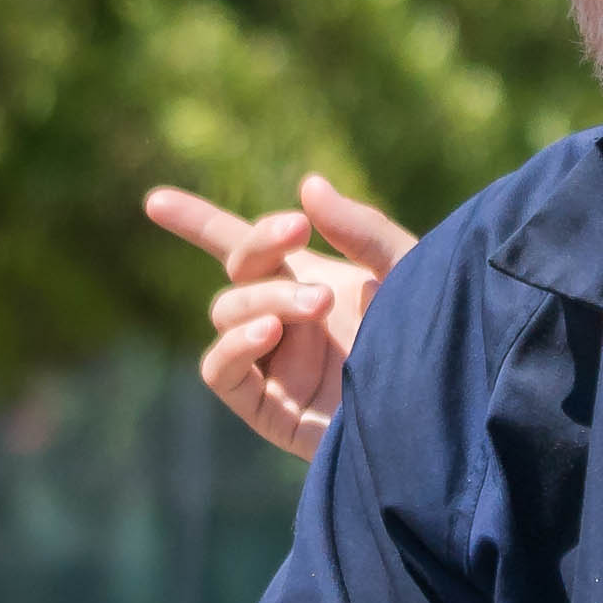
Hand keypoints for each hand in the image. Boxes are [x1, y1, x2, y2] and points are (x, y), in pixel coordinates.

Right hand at [143, 173, 416, 457]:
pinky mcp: (269, 410)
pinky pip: (222, 371)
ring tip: (316, 304)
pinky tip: (268, 333)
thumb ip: (363, 230)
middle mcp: (286, 322)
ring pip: (226, 313)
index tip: (155, 203)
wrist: (448, 417)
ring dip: (262, 299)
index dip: (195, 222)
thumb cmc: (440, 343)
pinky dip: (233, 346)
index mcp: (313, 281)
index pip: (242, 248)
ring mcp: (274, 365)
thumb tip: (307, 185)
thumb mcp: (409, 273)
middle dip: (260, 246)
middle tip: (299, 235)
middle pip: (238, 271)